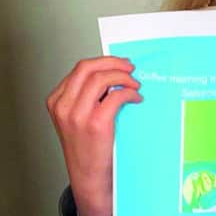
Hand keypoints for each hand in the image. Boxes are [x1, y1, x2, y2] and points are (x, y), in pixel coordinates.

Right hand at [47, 56, 141, 215]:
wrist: (88, 176)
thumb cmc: (87, 146)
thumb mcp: (77, 117)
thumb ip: (87, 95)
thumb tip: (114, 73)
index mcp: (57, 101)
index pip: (80, 69)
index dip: (104, 62)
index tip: (120, 64)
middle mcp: (63, 106)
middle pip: (88, 68)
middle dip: (113, 62)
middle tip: (130, 67)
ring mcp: (78, 115)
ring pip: (101, 78)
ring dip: (123, 77)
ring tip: (135, 84)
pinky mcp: (96, 124)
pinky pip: (116, 96)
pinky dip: (130, 93)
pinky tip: (135, 99)